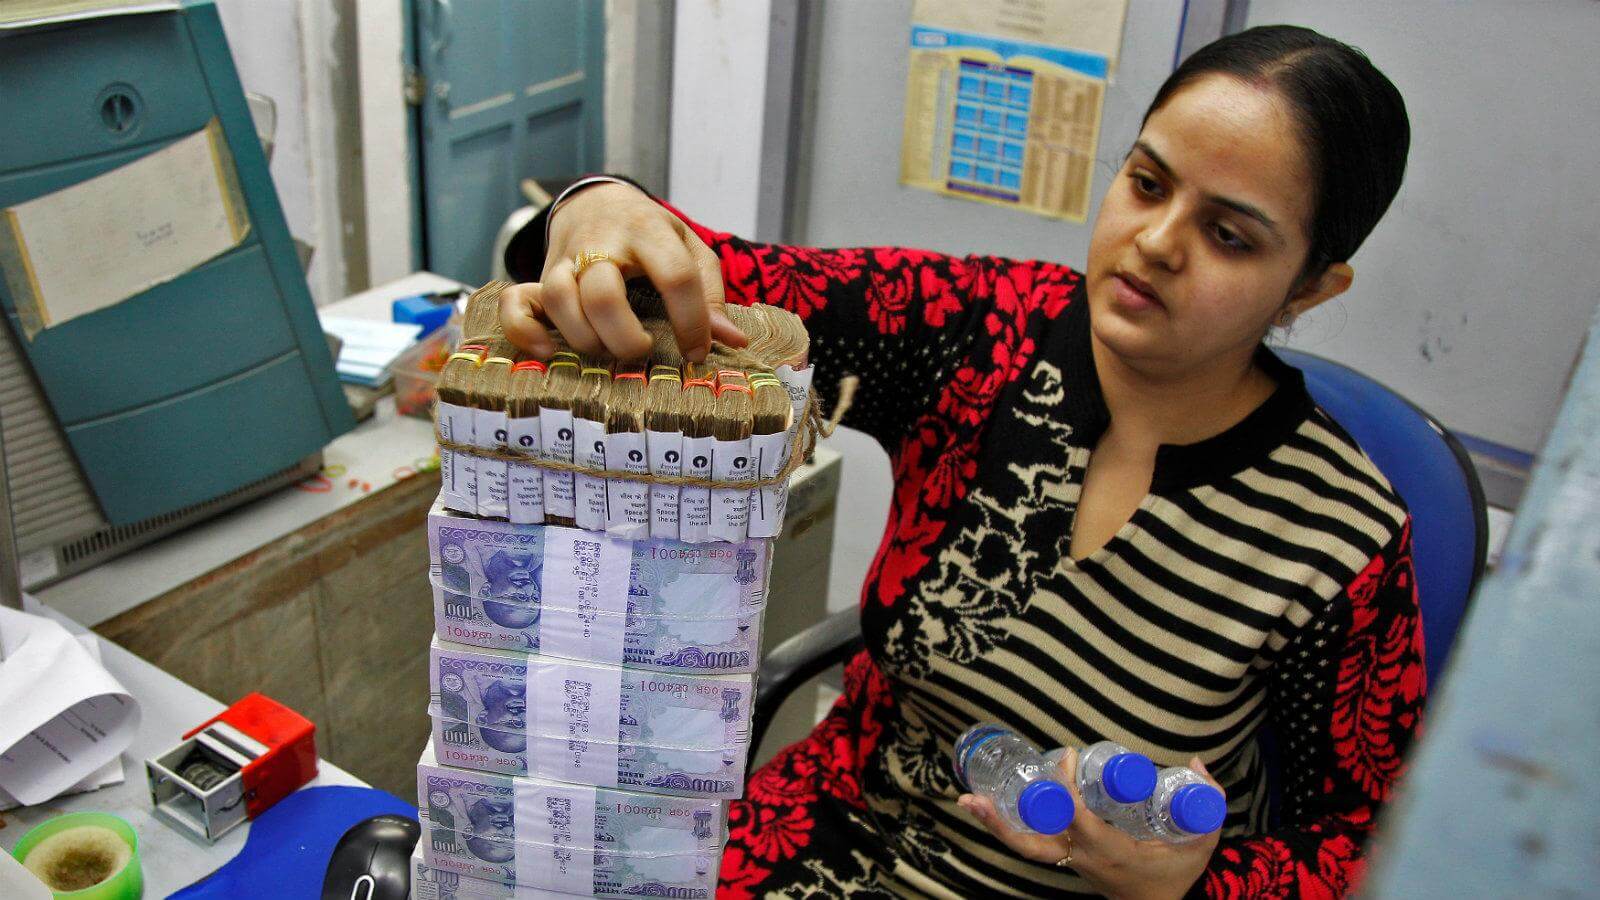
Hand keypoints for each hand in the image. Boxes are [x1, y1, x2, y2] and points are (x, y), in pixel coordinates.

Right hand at [499, 182, 746, 361]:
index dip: (691, 322)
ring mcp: (565, 259)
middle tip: (642, 350)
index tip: (697, 352)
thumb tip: (733, 340)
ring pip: (561, 302)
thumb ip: (710, 292)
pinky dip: (526, 332)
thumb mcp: (687, 247)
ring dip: (586, 339)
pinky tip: (549, 352)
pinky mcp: (539, 275)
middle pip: (603, 295)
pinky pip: (516, 303)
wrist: (596, 201)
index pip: (675, 276)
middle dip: (625, 337)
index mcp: (648, 231)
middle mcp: (602, 243)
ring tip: (608, 350)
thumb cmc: (649, 233)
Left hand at [959, 749, 1222, 899]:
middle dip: (1001, 823)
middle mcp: (1082, 858)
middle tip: (973, 797)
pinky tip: (990, 804)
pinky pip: (1033, 844)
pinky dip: (1010, 825)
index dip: (1067, 791)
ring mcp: (1070, 862)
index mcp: (1112, 852)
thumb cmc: (1177, 873)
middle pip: (1032, 845)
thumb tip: (1196, 760)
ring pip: (1026, 846)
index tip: (1071, 758)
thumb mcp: (1201, 840)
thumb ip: (1207, 800)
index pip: (1079, 822)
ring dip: (996, 824)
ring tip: (968, 799)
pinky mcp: (1065, 859)